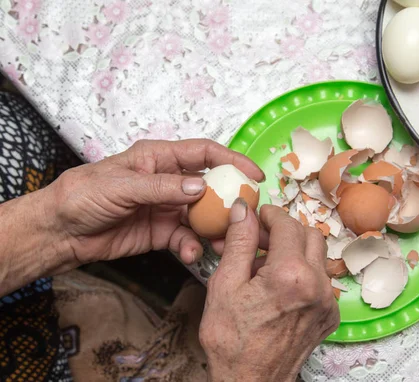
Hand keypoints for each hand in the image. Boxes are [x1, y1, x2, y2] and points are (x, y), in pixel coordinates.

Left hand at [46, 139, 263, 268]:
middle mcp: (168, 181)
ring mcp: (166, 208)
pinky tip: (191, 254)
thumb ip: (161, 187)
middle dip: (229, 201)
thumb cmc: (82, 195)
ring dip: (214, 229)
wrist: (60, 232)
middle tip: (246, 215)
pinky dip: (192, 246)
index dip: (232, 161)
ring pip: (202, 216)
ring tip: (222, 242)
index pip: (204, 154)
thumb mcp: (121, 186)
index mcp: (160, 158)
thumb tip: (199, 188)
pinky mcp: (161, 233)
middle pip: (210, 187)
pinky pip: (185, 238)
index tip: (254, 175)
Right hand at [199, 202, 339, 381]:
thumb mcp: (225, 286)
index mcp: (290, 275)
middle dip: (285, 230)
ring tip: (266, 265)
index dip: (270, 214)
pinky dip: (303, 273)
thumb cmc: (232, 341)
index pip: (287, 224)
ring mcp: (327, 302)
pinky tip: (279, 287)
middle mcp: (317, 285)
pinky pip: (321, 280)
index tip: (258, 215)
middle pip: (309, 234)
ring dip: (295, 250)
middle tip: (261, 238)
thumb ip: (239, 243)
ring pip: (318, 256)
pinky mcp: (330, 315)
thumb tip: (243, 211)